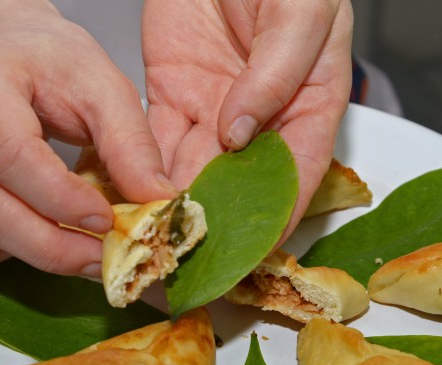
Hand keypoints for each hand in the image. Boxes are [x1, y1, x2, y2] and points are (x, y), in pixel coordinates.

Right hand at [0, 0, 175, 277]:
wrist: (9, 50)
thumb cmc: (55, 66)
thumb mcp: (106, 86)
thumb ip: (133, 143)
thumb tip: (157, 202)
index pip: (13, 156)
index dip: (62, 202)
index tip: (108, 221)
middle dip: (51, 247)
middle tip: (102, 259)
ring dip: (8, 257)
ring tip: (62, 251)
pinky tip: (0, 250)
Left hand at [143, 0, 352, 240]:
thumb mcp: (300, 10)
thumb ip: (277, 72)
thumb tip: (241, 133)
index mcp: (309, 104)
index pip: (296, 176)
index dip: (274, 219)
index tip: (247, 255)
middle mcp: (262, 119)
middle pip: (241, 186)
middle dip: (217, 226)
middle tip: (189, 262)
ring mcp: (215, 110)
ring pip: (195, 172)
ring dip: (176, 209)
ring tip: (155, 245)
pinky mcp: (173, 94)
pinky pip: (156, 142)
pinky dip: (142, 173)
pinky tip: (131, 200)